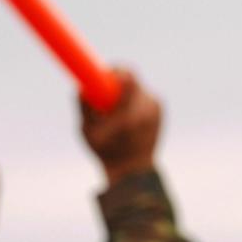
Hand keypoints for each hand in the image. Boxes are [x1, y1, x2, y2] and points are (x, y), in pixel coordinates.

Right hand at [80, 68, 159, 185]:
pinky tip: (128, 117)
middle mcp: (147, 109)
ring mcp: (157, 108)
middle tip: (104, 92)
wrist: (133, 170)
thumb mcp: (88, 132)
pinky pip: (143, 94)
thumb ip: (85, 108)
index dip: (112, 71)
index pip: (126, 76)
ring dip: (124, 92)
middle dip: (116, 82)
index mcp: (129, 114)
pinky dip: (134, 100)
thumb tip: (81, 87)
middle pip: (132, 79)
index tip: (102, 75)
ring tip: (116, 113)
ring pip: (137, 86)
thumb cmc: (107, 152)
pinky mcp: (161, 108)